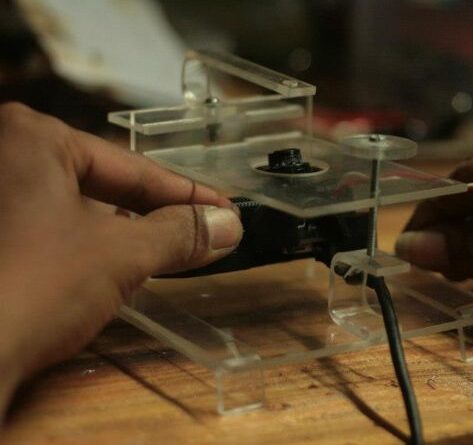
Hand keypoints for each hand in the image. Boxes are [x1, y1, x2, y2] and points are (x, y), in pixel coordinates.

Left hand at [0, 103, 242, 415]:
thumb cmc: (32, 287)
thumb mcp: (121, 255)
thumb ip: (180, 233)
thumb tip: (227, 225)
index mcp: (30, 137)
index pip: (132, 168)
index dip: (188, 195)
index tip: (225, 211)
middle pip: (99, 183)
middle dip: (152, 212)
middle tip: (202, 232)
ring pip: (70, 208)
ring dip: (118, 231)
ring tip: (164, 251)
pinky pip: (41, 229)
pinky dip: (79, 246)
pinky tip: (106, 270)